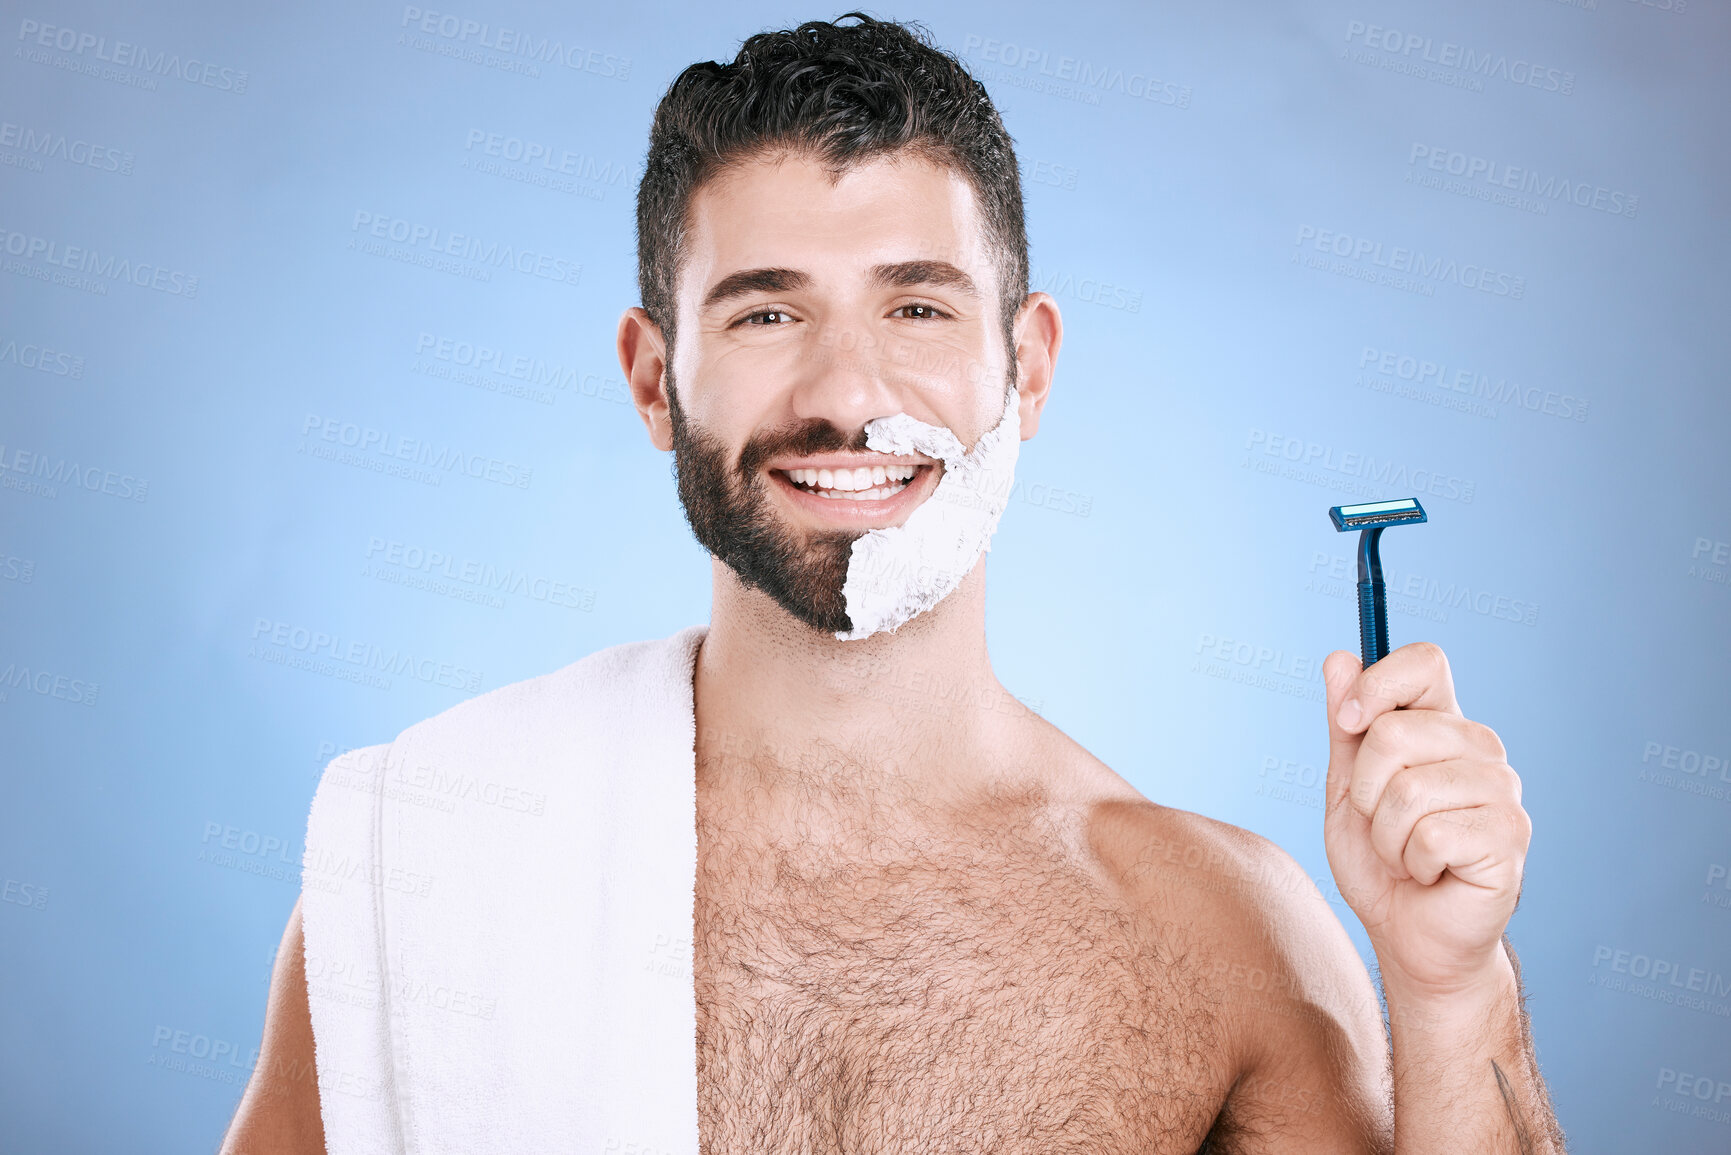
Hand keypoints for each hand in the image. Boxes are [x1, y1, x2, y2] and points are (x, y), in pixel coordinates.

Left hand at [1322, 643, 1530, 998]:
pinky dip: (1410, 862)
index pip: (1425, 663)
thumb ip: (1345, 727)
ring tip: (1405, 853)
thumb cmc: (1379, 860)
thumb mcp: (1346, 788)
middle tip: (1380, 822)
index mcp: (1443, 725)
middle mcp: (1481, 749)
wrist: (1408, 933)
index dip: (1378, 684)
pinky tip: (1430, 873)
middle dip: (1363, 789)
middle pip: (1395, 731)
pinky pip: (1429, 835)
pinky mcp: (1508, 836)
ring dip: (1385, 835)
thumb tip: (1339, 658)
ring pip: (1407, 790)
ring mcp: (1502, 791)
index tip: (1348, 722)